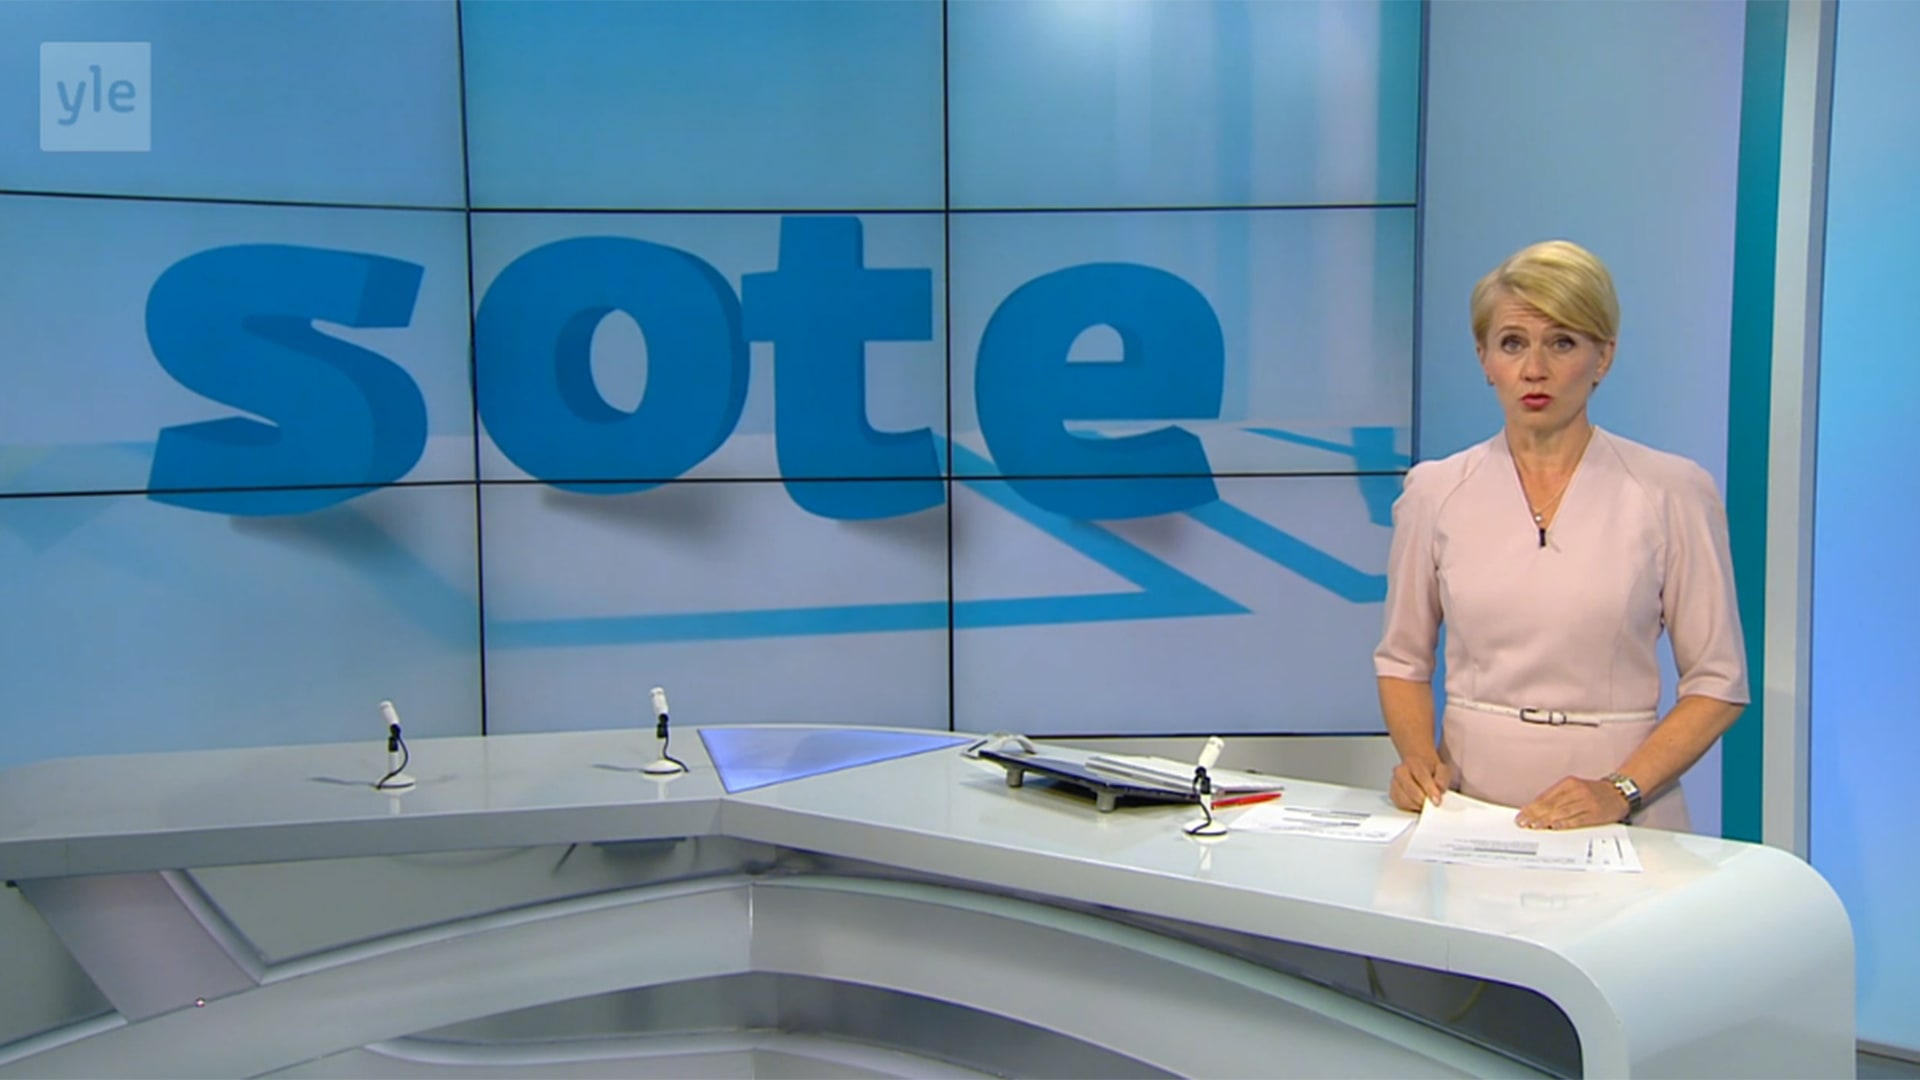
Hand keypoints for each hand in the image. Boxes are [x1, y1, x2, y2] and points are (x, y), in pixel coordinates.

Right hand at [1390, 758, 1453, 811]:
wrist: (1417, 766)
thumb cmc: (1430, 769)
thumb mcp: (1442, 769)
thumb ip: (1442, 778)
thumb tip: (1439, 789)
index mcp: (1414, 762)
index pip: (1421, 777)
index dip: (1430, 790)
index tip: (1437, 801)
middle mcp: (1400, 771)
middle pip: (1411, 790)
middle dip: (1424, 800)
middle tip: (1432, 803)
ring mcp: (1394, 782)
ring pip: (1405, 800)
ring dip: (1417, 805)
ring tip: (1425, 802)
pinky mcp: (1392, 793)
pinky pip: (1400, 805)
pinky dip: (1410, 807)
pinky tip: (1417, 803)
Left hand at [1516, 776, 1630, 828]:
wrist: (1619, 793)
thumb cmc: (1594, 792)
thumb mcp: (1574, 788)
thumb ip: (1558, 798)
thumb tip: (1537, 810)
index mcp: (1568, 784)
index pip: (1545, 797)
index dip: (1531, 807)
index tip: (1521, 815)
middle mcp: (1576, 791)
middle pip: (1551, 804)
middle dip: (1534, 815)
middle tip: (1523, 823)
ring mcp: (1586, 802)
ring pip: (1561, 812)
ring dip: (1546, 820)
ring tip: (1534, 826)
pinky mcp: (1594, 813)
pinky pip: (1577, 819)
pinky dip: (1564, 823)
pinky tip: (1554, 827)